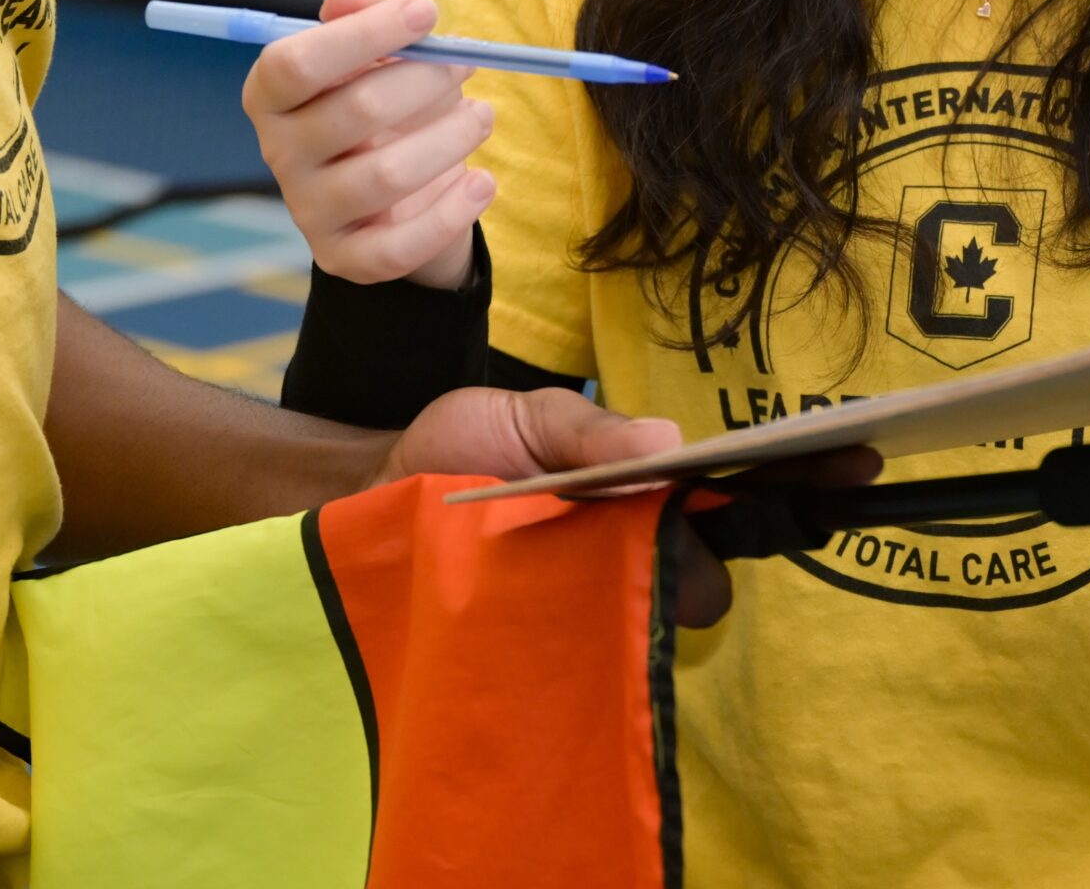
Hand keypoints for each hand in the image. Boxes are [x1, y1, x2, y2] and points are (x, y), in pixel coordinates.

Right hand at [244, 0, 492, 290]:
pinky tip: (483, 182)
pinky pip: (398, 246)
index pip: (295, 63)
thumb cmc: (383, 106)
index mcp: (270, 95)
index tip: (426, 12)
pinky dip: (451, 212)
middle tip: (465, 63)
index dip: (362, 35)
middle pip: (353, 111)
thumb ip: (363, 16)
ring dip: (450, 140)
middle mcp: (279, 153)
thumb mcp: (375, 54)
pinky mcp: (343, 258)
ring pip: (385, 176)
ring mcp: (308, 210)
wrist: (397, 193)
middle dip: (424, 81)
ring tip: (481, 116)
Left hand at [370, 385, 730, 625]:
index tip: (686, 515)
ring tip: (563, 577)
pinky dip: (564, 654)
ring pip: (636, 637)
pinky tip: (533, 624)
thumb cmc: (460, 445)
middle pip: (688, 590)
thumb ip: (590, 431)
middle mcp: (621, 565)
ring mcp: (579, 616)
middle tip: (616, 546)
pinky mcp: (532, 654)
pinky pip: (571, 672)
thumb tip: (673, 441)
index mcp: (634, 501)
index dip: (714, 527)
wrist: (376, 492)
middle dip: (672, 575)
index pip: (706, 527)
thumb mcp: (528, 416)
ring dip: (617, 612)